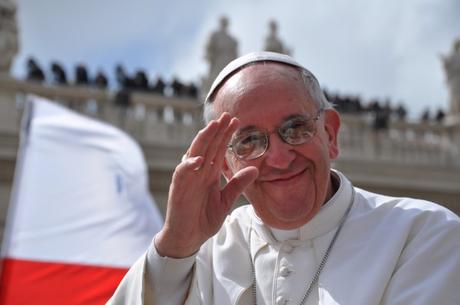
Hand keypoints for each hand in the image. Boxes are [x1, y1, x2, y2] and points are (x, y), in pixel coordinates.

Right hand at [155, 113, 258, 257]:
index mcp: (209, 174)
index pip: (218, 150)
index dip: (226, 136)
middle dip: (217, 131)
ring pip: (194, 153)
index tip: (236, 122)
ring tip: (213, 126)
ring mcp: (188, 179)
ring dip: (203, 140)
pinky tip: (199, 158)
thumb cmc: (203, 219)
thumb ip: (238, 185)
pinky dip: (189, 165)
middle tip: (227, 116)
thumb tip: (255, 169)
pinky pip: (182, 173)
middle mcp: (198, 172)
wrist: (188, 238)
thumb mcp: (226, 201)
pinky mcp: (178, 189)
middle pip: (208, 146)